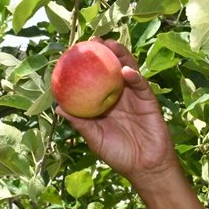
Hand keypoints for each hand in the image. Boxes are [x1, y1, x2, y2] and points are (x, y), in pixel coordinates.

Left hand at [56, 39, 177, 185]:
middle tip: (94, 40)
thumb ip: (80, 122)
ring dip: (121, 56)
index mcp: (105, 103)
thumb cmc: (119, 155)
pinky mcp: (149, 101)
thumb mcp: (94, 138)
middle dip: (104, 52)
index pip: (94, 78)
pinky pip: (141, 85)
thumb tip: (58, 108)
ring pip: (128, 70)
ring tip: (111, 46)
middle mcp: (120, 96)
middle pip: (111, 68)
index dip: (87, 64)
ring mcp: (135, 97)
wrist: (145, 168)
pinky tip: (126, 71)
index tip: (76, 51)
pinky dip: (134, 76)